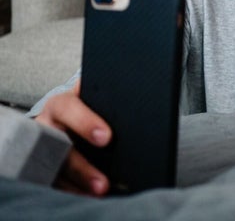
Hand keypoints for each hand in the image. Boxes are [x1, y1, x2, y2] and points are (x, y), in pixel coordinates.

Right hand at [35, 81, 111, 195]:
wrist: (70, 115)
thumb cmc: (87, 105)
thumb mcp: (94, 97)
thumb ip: (108, 98)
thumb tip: (137, 102)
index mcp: (60, 105)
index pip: (68, 109)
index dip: (85, 123)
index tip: (106, 138)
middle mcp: (46, 126)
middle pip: (58, 147)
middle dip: (82, 168)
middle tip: (103, 182)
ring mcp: (41, 148)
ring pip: (55, 169)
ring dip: (78, 183)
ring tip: (100, 191)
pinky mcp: (41, 167)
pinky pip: (53, 182)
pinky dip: (71, 190)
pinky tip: (88, 195)